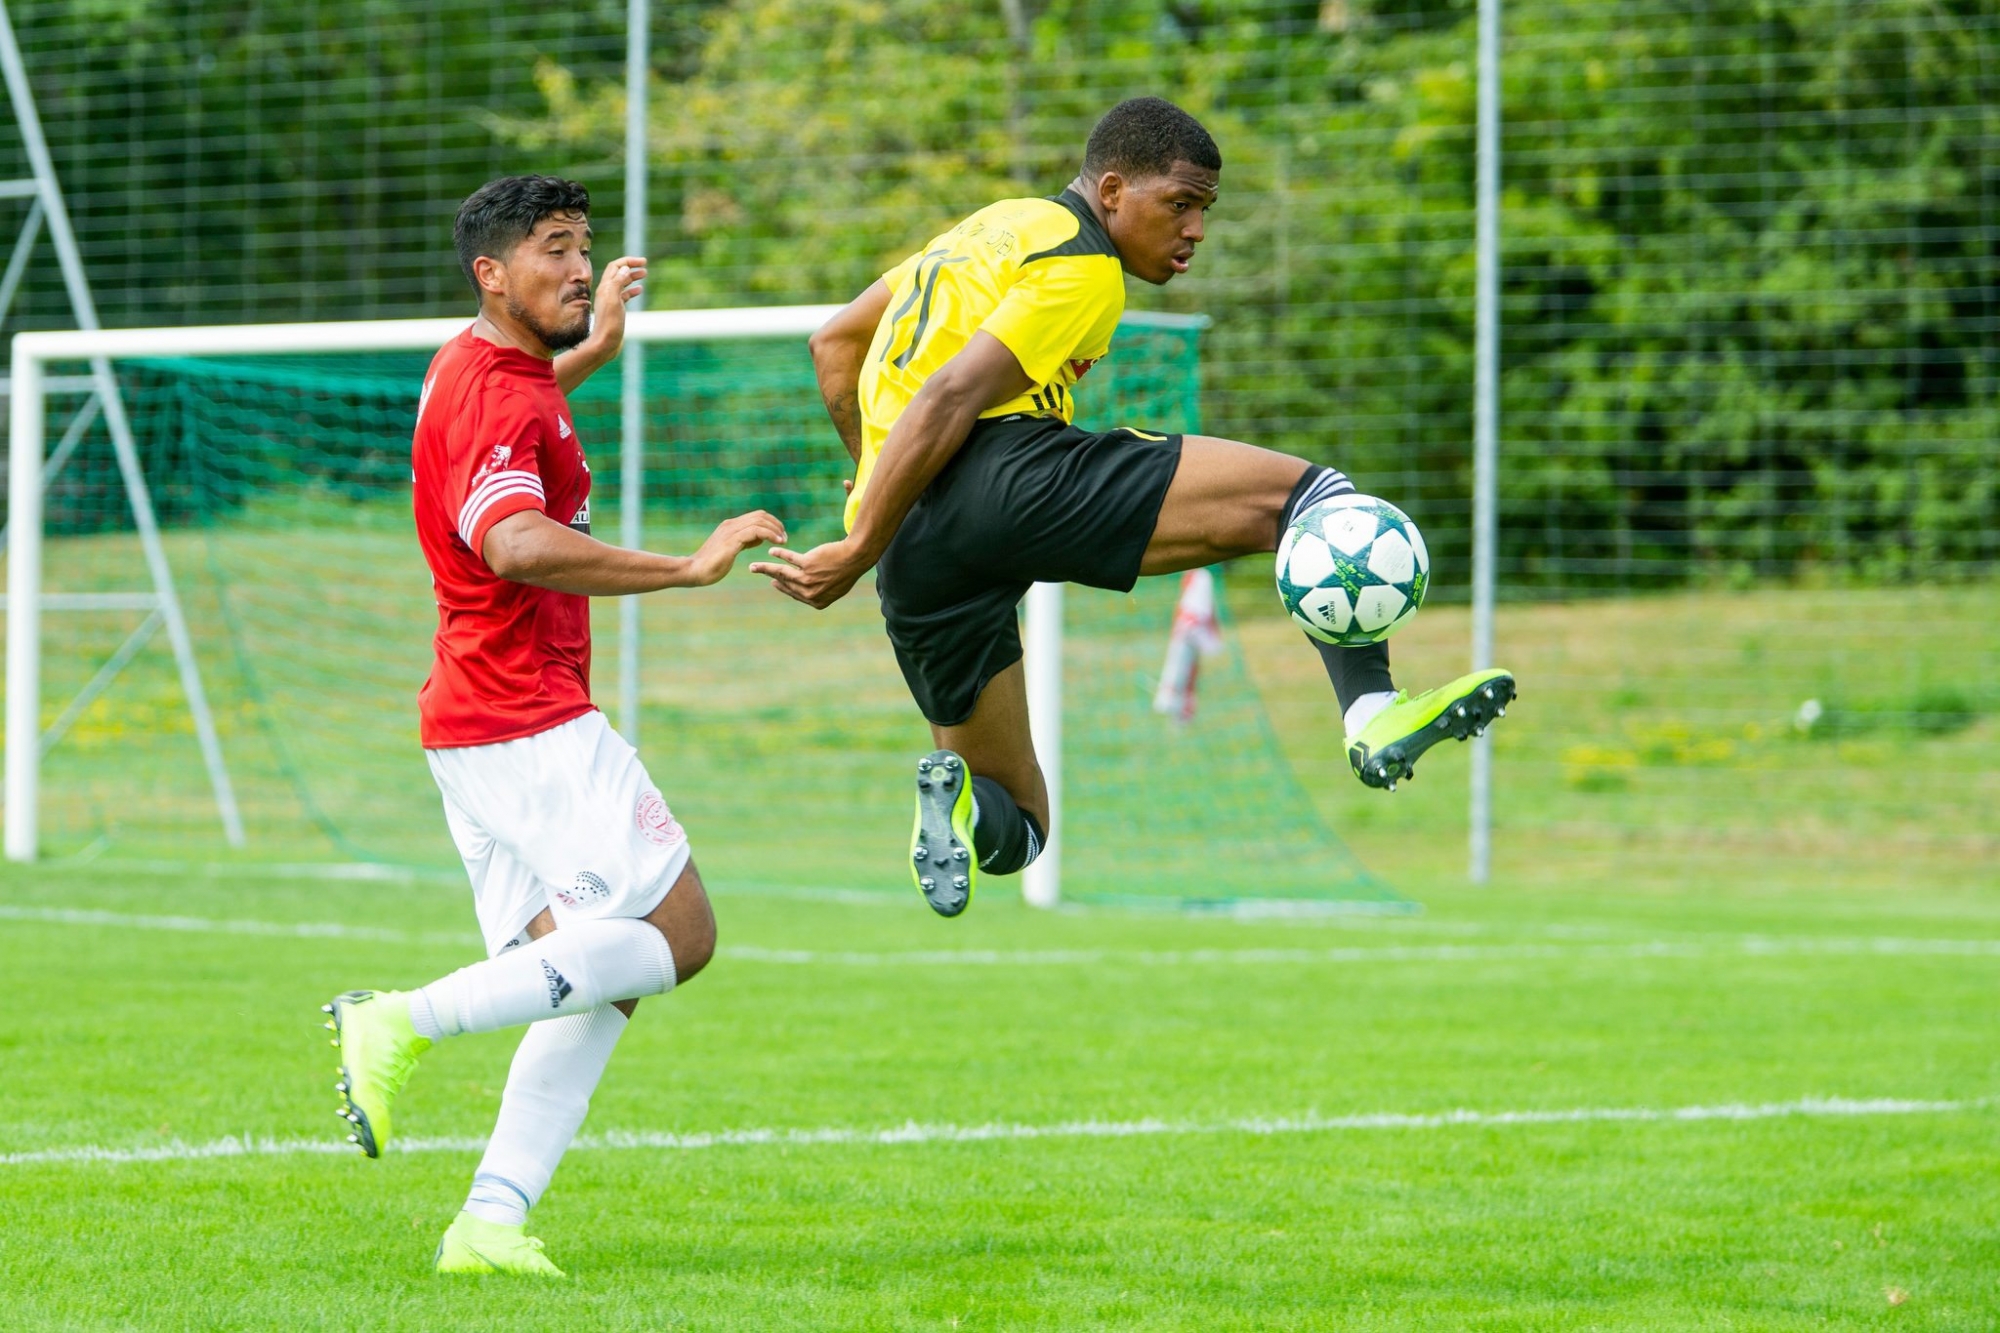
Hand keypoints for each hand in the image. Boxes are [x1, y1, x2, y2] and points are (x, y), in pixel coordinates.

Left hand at [592, 255, 647, 347]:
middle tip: (645, 265)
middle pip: (618, 272)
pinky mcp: (616, 309)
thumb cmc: (610, 324)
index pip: (615, 266)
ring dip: (632, 276)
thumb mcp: (614, 301)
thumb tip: (624, 268)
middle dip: (631, 266)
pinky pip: (624, 295)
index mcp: (605, 287)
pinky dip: (632, 290)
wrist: (605, 343)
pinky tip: (640, 290)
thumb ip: (618, 283)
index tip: (643, 261)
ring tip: (645, 274)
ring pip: (622, 283)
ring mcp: (611, 300)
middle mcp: (606, 292)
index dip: (628, 261)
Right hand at [687, 510, 785, 586]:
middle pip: (760, 515)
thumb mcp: (731, 550)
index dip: (772, 523)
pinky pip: (755, 531)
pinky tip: (776, 543)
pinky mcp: (731, 541)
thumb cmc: (711, 565)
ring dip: (775, 530)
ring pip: (759, 521)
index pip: (756, 516)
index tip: (781, 536)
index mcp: (730, 526)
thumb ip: (744, 542)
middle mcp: (731, 525)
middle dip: (776, 525)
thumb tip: (759, 539)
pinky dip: (769, 535)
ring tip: (783, 540)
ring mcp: (730, 531)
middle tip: (785, 538)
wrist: (693, 571)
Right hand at [751, 538, 870, 608]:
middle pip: (786, 584)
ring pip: (782, 573)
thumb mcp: (835, 588)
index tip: (774, 582)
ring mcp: (808, 579)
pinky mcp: (808, 564)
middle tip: (757, 571)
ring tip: (754, 566)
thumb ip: (820, 592)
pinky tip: (772, 551)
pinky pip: (789, 559)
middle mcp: (811, 592)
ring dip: (766, 569)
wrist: (855, 558)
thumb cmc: (847, 571)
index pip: (795, 594)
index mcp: (817, 601)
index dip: (783, 588)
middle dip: (770, 577)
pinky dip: (779, 554)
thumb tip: (809, 593)